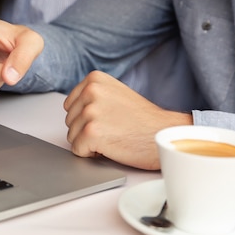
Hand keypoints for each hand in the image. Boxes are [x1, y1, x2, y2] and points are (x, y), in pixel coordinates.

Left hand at [64, 71, 192, 169]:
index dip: (86, 118)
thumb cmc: (143, 120)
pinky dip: (91, 154)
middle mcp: (90, 91)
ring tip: (113, 136)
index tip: (106, 119)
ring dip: (89, 142)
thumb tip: (73, 107)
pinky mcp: (90, 133)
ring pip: (72, 136)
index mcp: (94, 79)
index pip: (70, 105)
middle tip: (112, 129)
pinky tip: (111, 146)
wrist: (165, 134)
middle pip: (69, 121)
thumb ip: (94, 95)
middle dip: (86, 130)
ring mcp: (90, 112)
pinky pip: (78, 150)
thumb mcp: (116, 93)